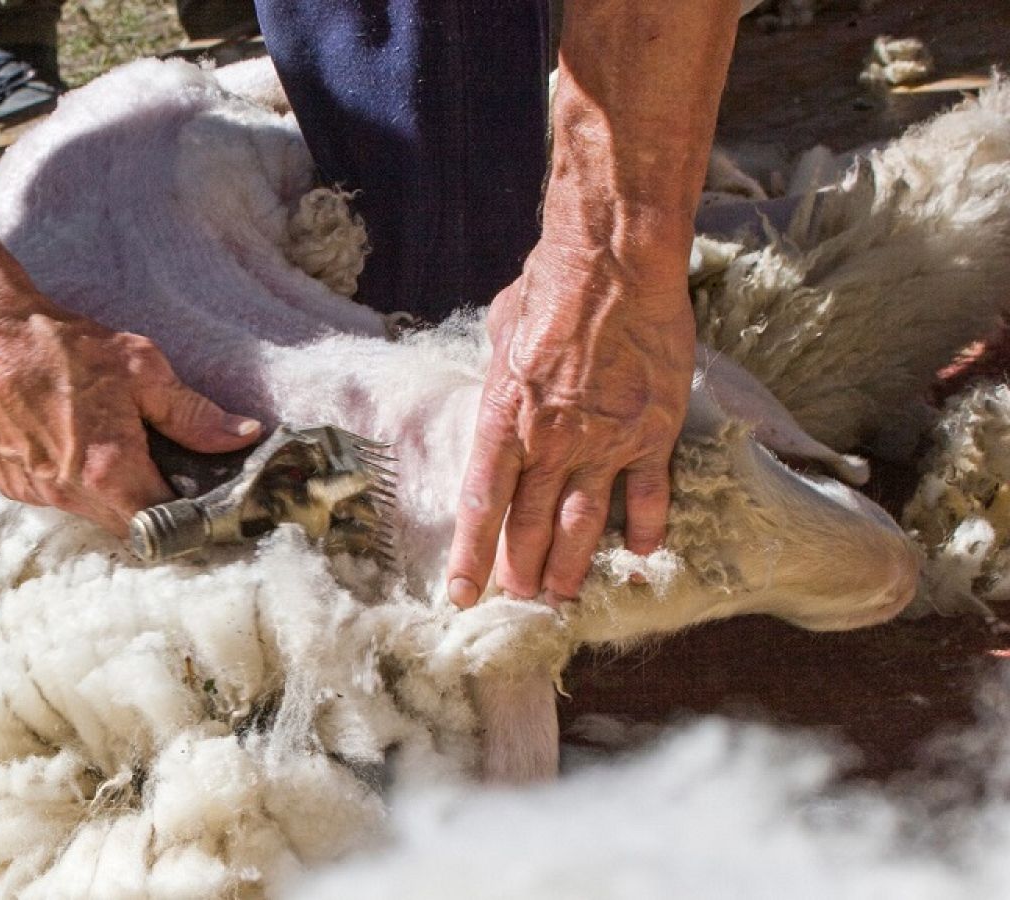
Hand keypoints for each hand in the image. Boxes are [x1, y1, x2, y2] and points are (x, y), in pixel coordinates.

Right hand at [0, 308, 262, 535]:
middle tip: (161, 467)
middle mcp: (70, 494)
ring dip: (110, 493)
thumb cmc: (63, 346)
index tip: (199, 498)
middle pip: (128, 525)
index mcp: (110, 471)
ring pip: (91, 513)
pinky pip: (57, 497)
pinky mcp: (10, 484)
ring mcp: (35, 492)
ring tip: (114, 447)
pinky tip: (74, 442)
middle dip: (150, 504)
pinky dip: (74, 481)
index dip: (187, 514)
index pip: (164, 523)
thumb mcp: (142, 369)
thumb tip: (243, 436)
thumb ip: (194, 415)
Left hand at [445, 246, 694, 606]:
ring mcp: (605, 442)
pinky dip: (643, 528)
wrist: (614, 263)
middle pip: (531, 525)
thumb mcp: (500, 336)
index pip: (482, 505)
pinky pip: (648, 496)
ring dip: (572, 565)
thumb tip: (499, 392)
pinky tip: (638, 552)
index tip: (464, 594)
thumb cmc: (549, 287)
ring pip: (584, 523)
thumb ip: (500, 379)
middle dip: (522, 570)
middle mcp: (550, 442)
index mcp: (504, 419)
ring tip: (564, 596)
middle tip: (522, 600)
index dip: (471, 555)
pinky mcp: (652, 432)